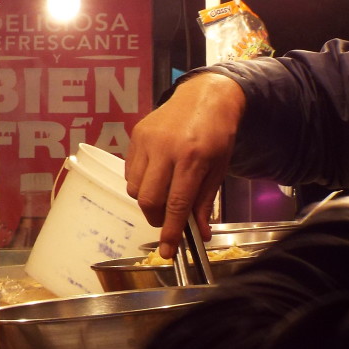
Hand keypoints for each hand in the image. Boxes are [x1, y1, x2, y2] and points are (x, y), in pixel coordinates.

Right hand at [124, 73, 245, 257]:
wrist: (205, 97)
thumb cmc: (217, 135)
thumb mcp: (219, 169)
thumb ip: (206, 202)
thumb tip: (200, 234)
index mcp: (193, 158)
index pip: (177, 203)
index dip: (171, 231)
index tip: (167, 251)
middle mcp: (166, 149)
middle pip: (148, 199)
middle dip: (155, 218)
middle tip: (166, 221)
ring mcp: (147, 140)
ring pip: (135, 188)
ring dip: (147, 200)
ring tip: (162, 193)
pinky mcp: (135, 135)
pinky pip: (130, 171)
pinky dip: (140, 182)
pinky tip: (155, 175)